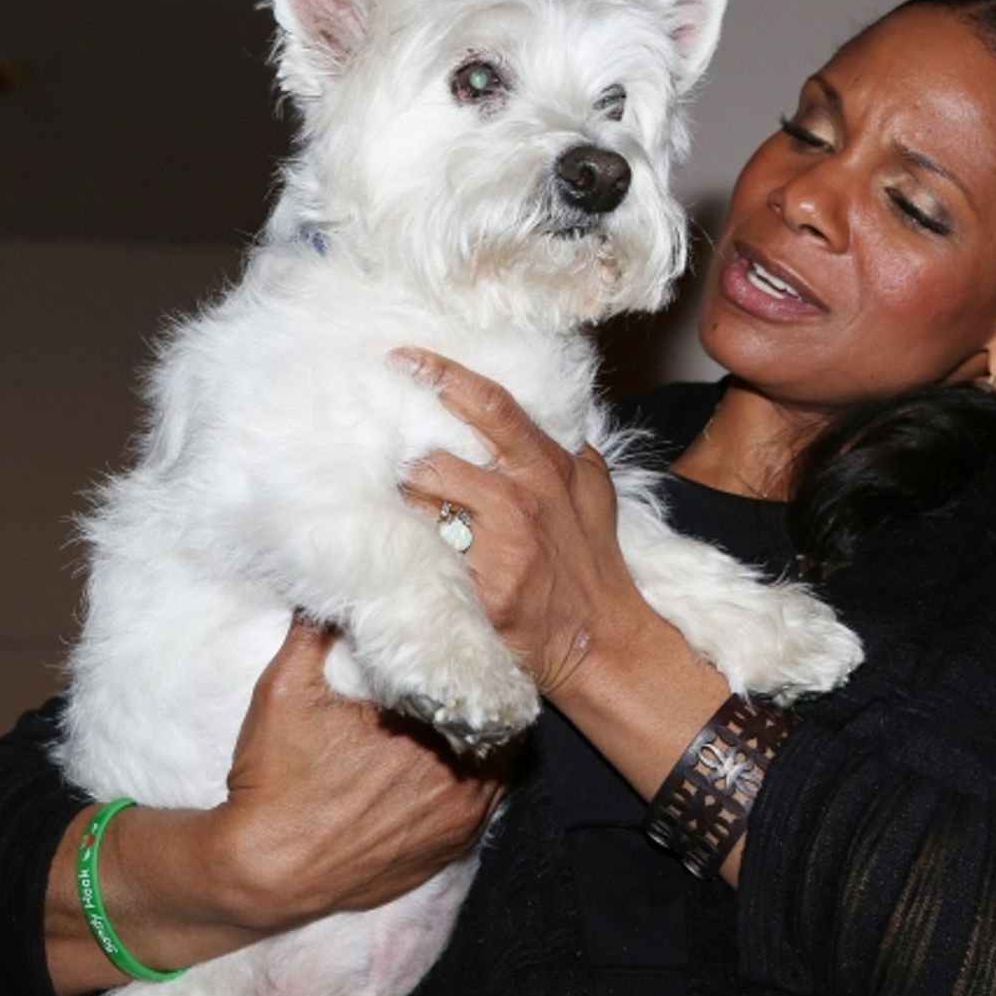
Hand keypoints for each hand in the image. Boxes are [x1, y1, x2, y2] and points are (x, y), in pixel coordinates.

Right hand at [213, 615, 513, 929]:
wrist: (268, 871)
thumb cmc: (275, 779)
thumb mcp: (285, 688)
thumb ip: (316, 631)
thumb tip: (338, 584)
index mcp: (425, 727)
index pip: (478, 673)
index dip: (471, 651)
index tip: (455, 637)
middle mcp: (456, 774)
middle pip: (495, 712)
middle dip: (478, 689)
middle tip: (460, 669)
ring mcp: (461, 816)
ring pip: (502, 754)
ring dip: (483, 730)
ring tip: (457, 709)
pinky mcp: (455, 845)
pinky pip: (490, 795)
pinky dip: (478, 772)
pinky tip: (451, 755)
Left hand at [393, 348, 652, 701]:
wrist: (597, 637)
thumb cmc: (591, 559)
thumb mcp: (594, 492)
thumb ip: (565, 449)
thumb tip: (548, 410)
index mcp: (545, 469)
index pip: (491, 405)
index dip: (444, 374)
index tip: (404, 358)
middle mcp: (518, 502)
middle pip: (434, 462)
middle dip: (410, 466)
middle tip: (398, 471)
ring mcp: (497, 548)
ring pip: (420, 509)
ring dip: (408, 510)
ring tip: (407, 516)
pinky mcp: (478, 591)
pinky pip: (425, 560)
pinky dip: (412, 555)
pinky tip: (406, 557)